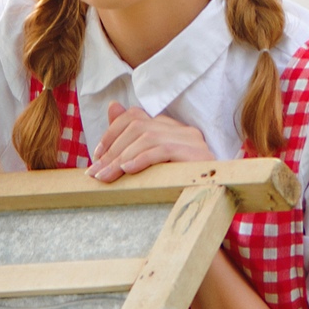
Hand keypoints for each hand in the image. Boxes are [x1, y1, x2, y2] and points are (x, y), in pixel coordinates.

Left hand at [90, 102, 214, 180]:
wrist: (213, 202)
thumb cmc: (178, 185)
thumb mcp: (148, 163)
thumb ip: (130, 138)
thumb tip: (113, 106)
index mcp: (171, 129)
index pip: (135, 117)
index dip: (111, 133)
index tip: (96, 156)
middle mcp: (182, 130)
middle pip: (137, 127)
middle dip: (112, 150)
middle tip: (96, 173)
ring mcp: (191, 140)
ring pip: (147, 137)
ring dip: (121, 158)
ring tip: (107, 176)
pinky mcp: (196, 153)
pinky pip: (162, 150)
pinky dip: (141, 159)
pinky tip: (128, 171)